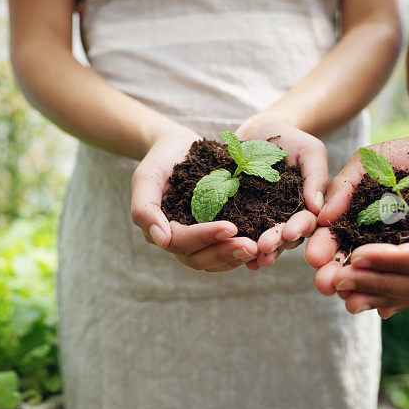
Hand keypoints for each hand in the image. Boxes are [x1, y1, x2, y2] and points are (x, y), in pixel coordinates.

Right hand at [131, 129, 258, 271]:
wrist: (178, 147)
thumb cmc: (160, 160)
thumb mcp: (147, 177)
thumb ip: (145, 208)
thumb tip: (161, 241)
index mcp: (162, 231)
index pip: (182, 242)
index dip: (205, 237)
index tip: (230, 227)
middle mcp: (180, 241)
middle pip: (200, 259)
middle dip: (226, 253)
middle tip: (252, 246)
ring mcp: (199, 240)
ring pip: (216, 260)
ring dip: (237, 257)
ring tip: (261, 248)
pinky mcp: (216, 232)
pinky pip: (228, 249)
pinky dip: (243, 250)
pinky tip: (263, 242)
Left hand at [235, 114, 328, 269]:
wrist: (256, 132)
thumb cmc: (288, 139)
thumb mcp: (309, 150)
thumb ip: (316, 176)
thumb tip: (318, 208)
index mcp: (307, 206)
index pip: (306, 221)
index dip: (298, 228)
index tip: (289, 232)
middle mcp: (288, 218)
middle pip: (285, 238)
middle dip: (276, 243)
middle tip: (264, 246)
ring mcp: (265, 220)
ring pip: (265, 241)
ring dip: (259, 251)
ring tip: (251, 257)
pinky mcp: (242, 218)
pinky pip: (242, 234)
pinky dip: (239, 246)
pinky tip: (233, 255)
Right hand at [306, 136, 408, 306]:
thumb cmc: (407, 154)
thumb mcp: (371, 161)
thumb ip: (345, 185)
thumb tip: (323, 218)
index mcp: (350, 218)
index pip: (330, 237)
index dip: (320, 247)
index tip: (313, 257)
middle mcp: (369, 240)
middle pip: (347, 262)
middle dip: (334, 274)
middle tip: (325, 284)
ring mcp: (397, 253)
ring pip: (375, 277)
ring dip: (360, 290)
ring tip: (349, 300)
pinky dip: (397, 298)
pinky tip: (385, 309)